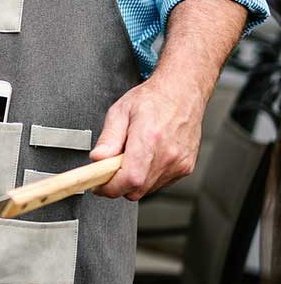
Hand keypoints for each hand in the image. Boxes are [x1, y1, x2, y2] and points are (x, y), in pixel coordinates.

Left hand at [89, 75, 203, 200]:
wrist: (181, 93)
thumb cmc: (152, 99)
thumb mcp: (120, 112)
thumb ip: (108, 138)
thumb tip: (97, 159)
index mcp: (149, 138)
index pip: (130, 178)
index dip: (110, 187)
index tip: (99, 185)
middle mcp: (167, 154)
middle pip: (137, 189)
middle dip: (118, 185)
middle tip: (109, 169)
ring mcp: (179, 163)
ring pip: (147, 189)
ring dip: (133, 181)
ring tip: (130, 156)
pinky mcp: (185, 168)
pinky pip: (159, 183)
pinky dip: (147, 177)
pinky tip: (145, 158)